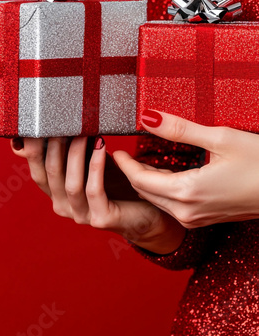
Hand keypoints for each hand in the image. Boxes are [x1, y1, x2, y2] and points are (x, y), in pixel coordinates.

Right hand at [11, 136, 185, 253]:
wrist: (147, 210)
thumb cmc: (116, 182)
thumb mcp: (89, 162)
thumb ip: (70, 149)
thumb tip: (54, 123)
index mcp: (56, 193)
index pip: (38, 170)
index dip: (33, 148)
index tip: (39, 124)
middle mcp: (63, 206)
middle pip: (50, 174)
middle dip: (54, 145)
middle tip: (64, 122)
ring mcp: (81, 215)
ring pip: (71, 183)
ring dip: (76, 154)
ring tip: (84, 131)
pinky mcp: (101, 219)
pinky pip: (94, 189)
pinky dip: (96, 166)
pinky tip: (102, 146)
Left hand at [114, 110, 258, 227]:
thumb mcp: (221, 138)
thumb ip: (179, 129)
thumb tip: (146, 117)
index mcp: (186, 192)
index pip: (139, 179)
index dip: (124, 164)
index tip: (114, 149)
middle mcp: (187, 211)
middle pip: (144, 191)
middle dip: (130, 172)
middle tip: (120, 153)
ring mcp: (196, 218)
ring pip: (157, 199)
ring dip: (145, 180)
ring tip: (136, 159)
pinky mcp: (205, 219)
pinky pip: (171, 205)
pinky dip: (160, 188)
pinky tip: (162, 173)